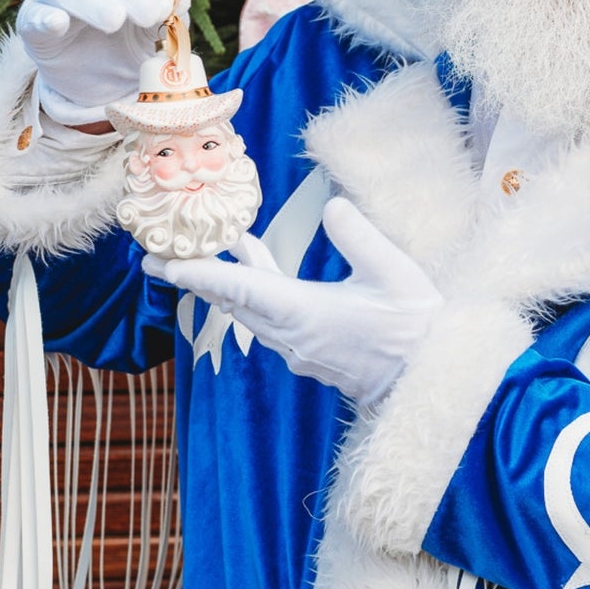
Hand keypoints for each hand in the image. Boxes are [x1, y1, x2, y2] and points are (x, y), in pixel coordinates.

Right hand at [17, 0, 187, 125]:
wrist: (99, 76)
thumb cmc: (131, 39)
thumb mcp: (156, 29)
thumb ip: (170, 13)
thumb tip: (182, 1)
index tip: (166, 5)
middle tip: (151, 15)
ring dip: (91, 0)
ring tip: (114, 21)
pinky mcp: (32, 21)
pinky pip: (34, 15)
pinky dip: (45, 18)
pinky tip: (58, 23)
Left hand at [145, 197, 442, 407]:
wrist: (433, 383)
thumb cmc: (418, 328)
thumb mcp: (394, 273)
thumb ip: (359, 237)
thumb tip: (332, 206)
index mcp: (303, 314)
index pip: (236, 289)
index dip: (196, 273)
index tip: (159, 263)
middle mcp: (291, 336)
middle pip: (231, 301)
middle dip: (194, 276)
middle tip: (156, 255)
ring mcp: (300, 349)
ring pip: (249, 310)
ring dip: (225, 281)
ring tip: (206, 249)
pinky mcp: (312, 353)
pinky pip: (269, 319)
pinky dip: (253, 292)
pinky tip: (258, 266)